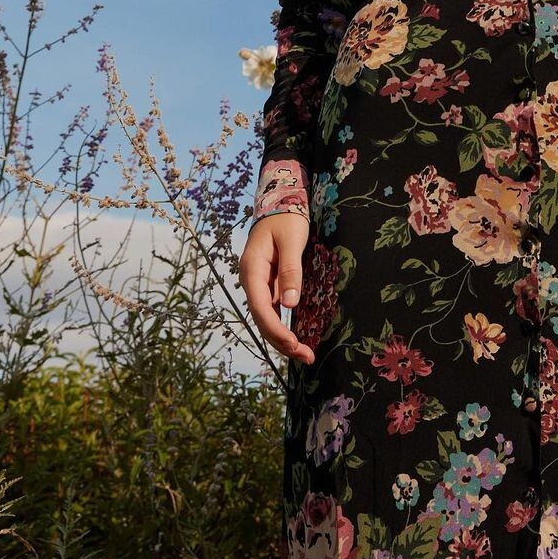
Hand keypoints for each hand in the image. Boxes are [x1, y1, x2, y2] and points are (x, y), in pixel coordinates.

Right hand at [239, 212, 315, 365]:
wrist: (280, 201)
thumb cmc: (286, 218)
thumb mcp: (291, 241)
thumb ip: (290, 270)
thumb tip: (289, 304)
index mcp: (252, 269)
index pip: (261, 308)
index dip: (276, 330)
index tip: (294, 345)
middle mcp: (251, 280)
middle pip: (262, 318)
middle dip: (281, 341)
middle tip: (306, 357)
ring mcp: (259, 282)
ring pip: (267, 316)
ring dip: (282, 336)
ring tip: (304, 353)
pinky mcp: (268, 282)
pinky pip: (273, 308)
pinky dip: (283, 324)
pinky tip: (295, 336)